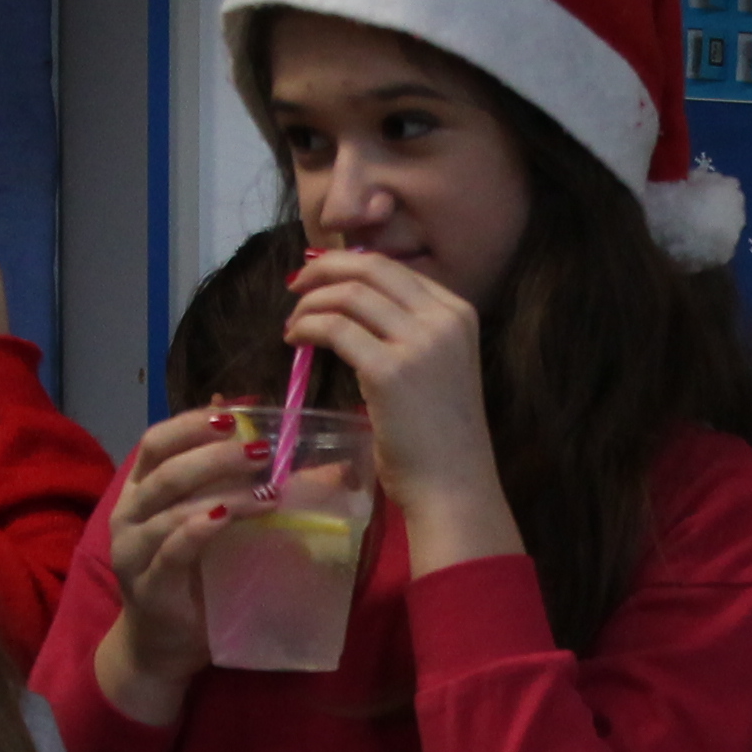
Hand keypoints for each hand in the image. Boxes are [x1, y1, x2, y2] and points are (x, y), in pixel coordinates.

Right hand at [87, 409, 263, 726]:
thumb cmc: (188, 576)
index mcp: (140, 491)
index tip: (235, 417)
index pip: (155, 442)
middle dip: (216, 455)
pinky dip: (201, 529)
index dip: (192, 425)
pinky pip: (173, 550)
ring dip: (224, 494)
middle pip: (166, 470)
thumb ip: (223, 478)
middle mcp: (128, 515)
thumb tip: (258, 428)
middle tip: (263, 451)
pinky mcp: (149, 586)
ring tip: (269, 492)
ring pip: (173, 508)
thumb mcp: (208, 520)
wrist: (160, 644)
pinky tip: (227, 518)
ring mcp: (133, 551)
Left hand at [282, 251, 498, 516]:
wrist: (454, 486)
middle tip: (295, 286)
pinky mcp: (389, 370)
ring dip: (310, 302)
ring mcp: (419, 342)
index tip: (321, 279)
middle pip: (369, 268)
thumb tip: (352, 304)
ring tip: (293, 324)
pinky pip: (334, 328)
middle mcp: (443, 318)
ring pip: (348, 294)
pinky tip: (296, 341)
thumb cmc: (440, 438)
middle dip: (323, 270)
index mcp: (458, 312)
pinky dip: (307, 327)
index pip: (394, 267)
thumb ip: (408, 332)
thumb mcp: (437, 367)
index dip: (348, 265)